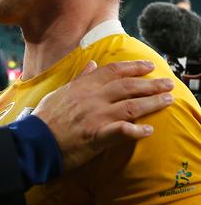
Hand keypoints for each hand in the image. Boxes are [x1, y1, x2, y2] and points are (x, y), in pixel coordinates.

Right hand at [33, 60, 174, 170]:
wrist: (35, 140)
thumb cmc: (45, 117)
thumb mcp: (61, 92)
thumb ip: (80, 78)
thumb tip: (92, 64)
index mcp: (83, 86)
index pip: (113, 71)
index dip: (133, 67)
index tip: (149, 66)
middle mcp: (92, 98)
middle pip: (128, 86)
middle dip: (151, 84)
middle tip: (168, 84)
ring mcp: (96, 116)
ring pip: (131, 106)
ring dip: (152, 103)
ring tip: (168, 101)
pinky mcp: (97, 136)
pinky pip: (122, 131)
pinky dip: (137, 131)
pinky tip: (148, 131)